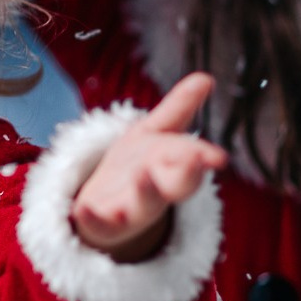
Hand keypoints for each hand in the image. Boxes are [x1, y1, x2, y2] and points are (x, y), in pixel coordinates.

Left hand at [71, 74, 226, 263]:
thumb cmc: (136, 168)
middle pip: (176, 185)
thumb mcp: (153, 134)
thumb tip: (206, 77)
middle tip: (197, 161)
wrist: (106, 210)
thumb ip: (178, 109)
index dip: (203, 156)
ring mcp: (130, 210)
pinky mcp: (101, 223)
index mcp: (171, 169)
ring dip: (147, 191)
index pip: (190, 159)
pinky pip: (98, 222)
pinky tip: (83, 210)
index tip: (218, 156)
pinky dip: (91, 217)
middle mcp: (156, 192)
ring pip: (144, 204)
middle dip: (187, 175)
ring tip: (145, 175)